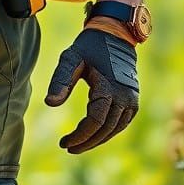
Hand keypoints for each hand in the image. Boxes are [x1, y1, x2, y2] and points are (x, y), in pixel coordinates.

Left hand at [44, 28, 138, 152]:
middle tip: (67, 147)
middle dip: (86, 142)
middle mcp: (124, 97)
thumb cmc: (88, 48)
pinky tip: (91, 135)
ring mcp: (131, 101)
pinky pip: (120, 124)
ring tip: (77, 145)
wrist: (113, 37)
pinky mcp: (133, 102)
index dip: (79, 136)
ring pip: (114, 130)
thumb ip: (60, 80)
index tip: (63, 143)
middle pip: (105, 130)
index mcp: (108, 88)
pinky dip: (106, 133)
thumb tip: (50, 104)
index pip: (95, 121)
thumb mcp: (70, 58)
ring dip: (96, 140)